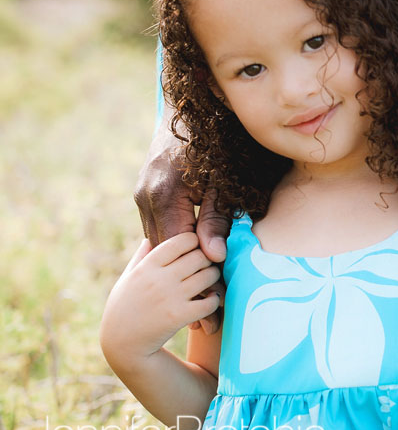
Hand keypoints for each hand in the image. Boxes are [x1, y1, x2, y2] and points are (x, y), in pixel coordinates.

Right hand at [100, 233, 221, 368]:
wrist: (122, 345)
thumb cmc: (124, 308)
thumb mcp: (127, 279)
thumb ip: (141, 258)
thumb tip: (150, 238)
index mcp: (146, 266)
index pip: (181, 240)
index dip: (194, 242)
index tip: (195, 249)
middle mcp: (159, 278)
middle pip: (199, 256)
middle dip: (207, 259)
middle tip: (206, 266)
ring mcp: (170, 297)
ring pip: (208, 276)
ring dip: (213, 278)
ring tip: (210, 282)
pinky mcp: (179, 316)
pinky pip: (210, 302)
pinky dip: (215, 300)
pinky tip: (210, 300)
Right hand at [134, 126, 230, 332]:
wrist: (190, 108)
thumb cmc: (215, 142)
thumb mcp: (222, 181)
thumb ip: (217, 218)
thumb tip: (214, 258)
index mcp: (164, 195)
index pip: (180, 250)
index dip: (199, 279)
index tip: (216, 307)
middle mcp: (146, 197)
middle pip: (167, 253)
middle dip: (188, 285)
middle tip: (210, 321)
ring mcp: (142, 194)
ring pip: (162, 243)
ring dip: (180, 272)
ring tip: (205, 305)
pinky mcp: (147, 192)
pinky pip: (161, 229)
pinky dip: (176, 251)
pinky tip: (192, 271)